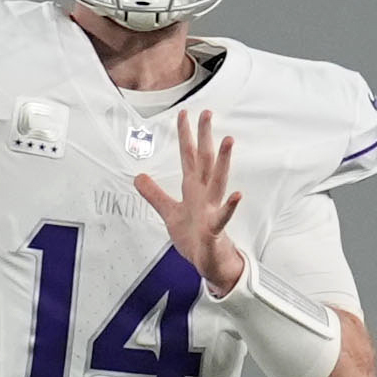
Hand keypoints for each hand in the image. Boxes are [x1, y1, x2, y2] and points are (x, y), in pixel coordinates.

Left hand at [132, 109, 253, 295]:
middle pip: (205, 161)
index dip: (185, 135)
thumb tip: (138, 176)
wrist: (208, 263)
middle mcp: (205, 195)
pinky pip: (223, 216)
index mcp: (193, 189)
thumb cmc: (193, 237)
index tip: (184, 113)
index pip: (189, 156)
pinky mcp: (215, 229)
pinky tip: (238, 194)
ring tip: (228, 140)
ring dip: (223, 161)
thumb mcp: (169, 212)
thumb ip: (154, 194)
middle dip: (205, 137)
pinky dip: (230, 206)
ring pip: (218, 182)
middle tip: (207, 113)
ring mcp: (212, 210)